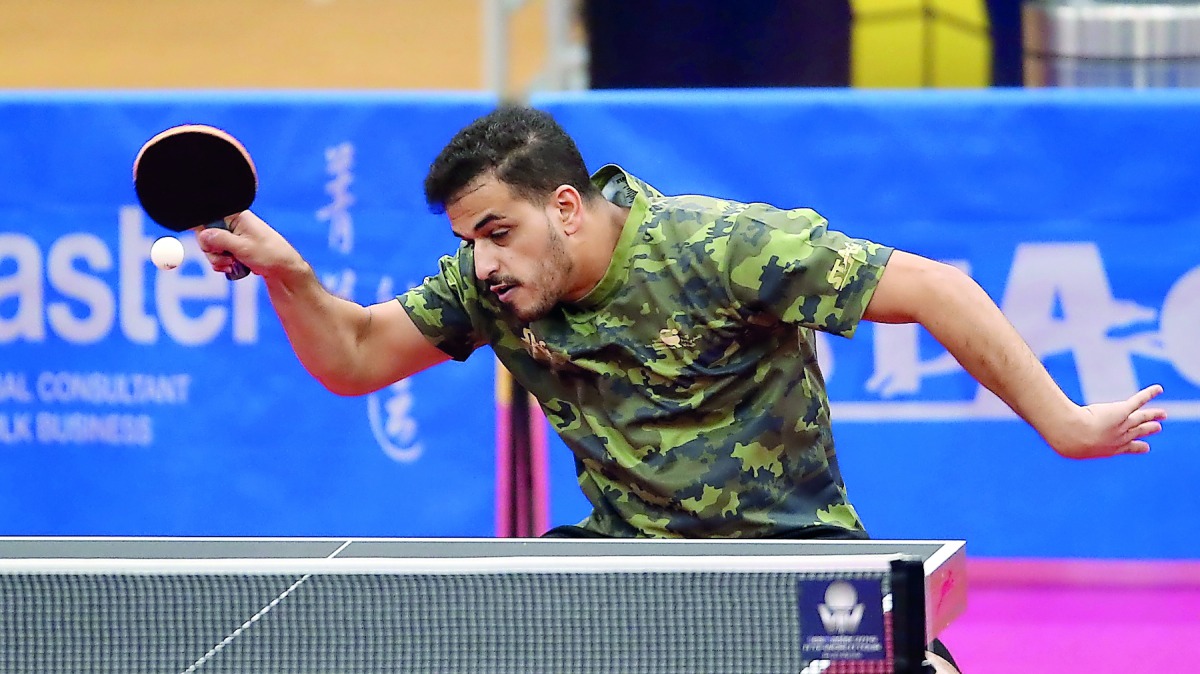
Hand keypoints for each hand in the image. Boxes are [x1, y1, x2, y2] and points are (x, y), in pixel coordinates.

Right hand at [195, 210, 304, 278]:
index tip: (214, 246)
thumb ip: (220, 240)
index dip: (207, 234)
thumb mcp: (243, 247)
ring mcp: (233, 236)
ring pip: (212, 248)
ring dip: (220, 260)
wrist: (285, 271)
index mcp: (236, 216)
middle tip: (228, 259)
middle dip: (214, 252)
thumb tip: (202, 234)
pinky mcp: (234, 248)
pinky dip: (224, 264)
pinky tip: (236, 267)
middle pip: (207, 236)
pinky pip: (219, 256)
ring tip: (235, 264)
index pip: (207, 218)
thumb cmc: (270, 255)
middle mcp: (233, 223)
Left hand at [1052, 384, 1166, 458]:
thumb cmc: (1065, 441)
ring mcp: (1122, 425)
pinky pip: (1138, 401)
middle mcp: (1119, 438)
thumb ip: (1061, 438)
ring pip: (1141, 418)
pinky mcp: (1121, 411)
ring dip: (1153, 415)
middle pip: (1137, 432)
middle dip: (1147, 430)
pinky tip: (1158, 389)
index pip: (1125, 448)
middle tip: (1157, 428)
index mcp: (1108, 449)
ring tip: (1163, 414)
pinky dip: (1149, 394)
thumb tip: (1046, 434)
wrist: (1072, 436)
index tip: (1145, 447)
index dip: (1136, 447)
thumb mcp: (1064, 443)